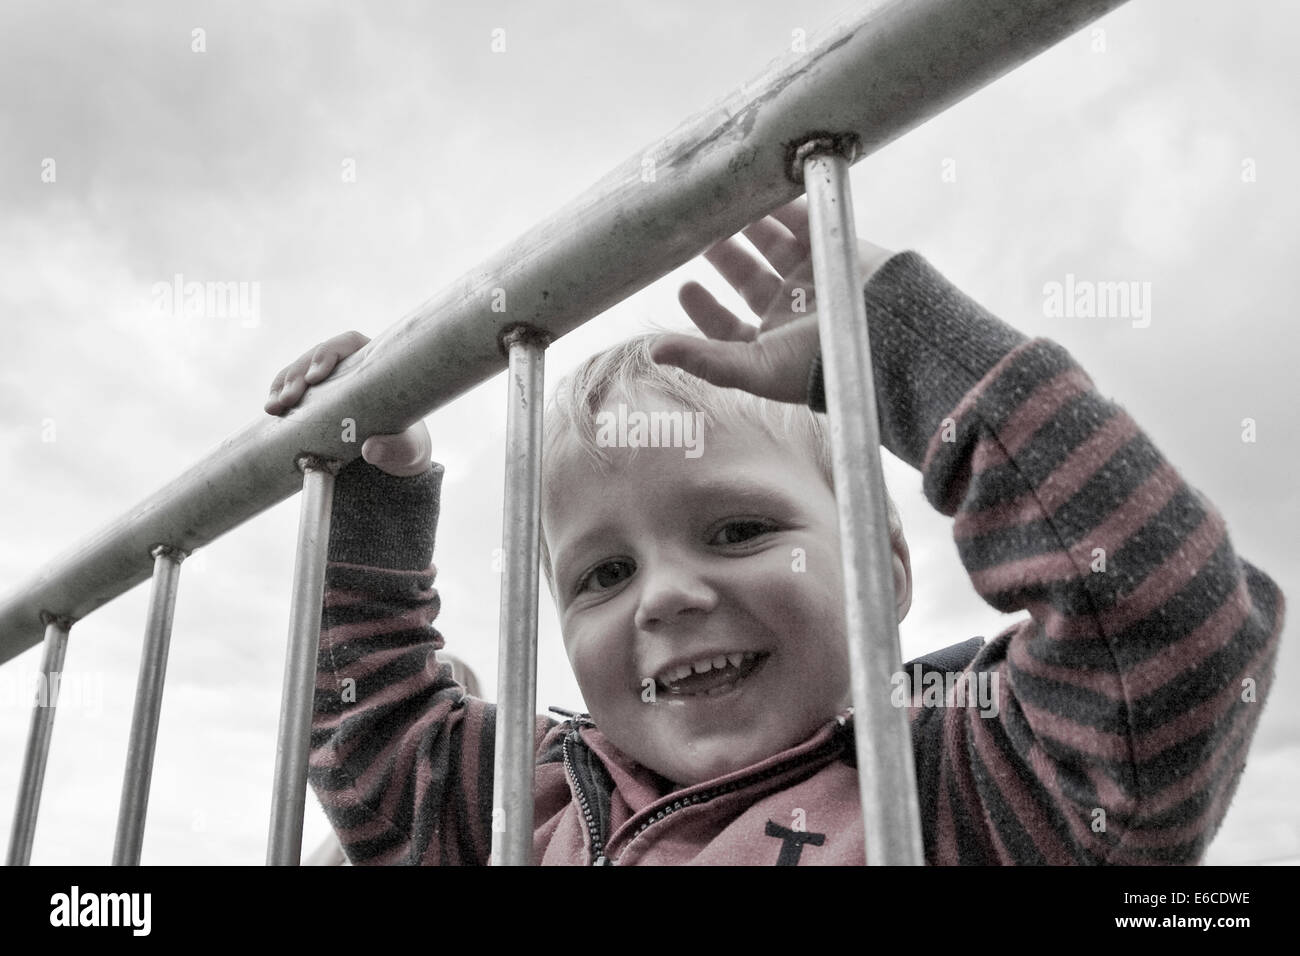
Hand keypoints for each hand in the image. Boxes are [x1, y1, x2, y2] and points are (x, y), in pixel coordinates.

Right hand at [263, 330, 432, 476]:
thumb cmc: (407, 448)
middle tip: (288, 399)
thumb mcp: (408, 451)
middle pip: (316, 357)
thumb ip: (396, 449)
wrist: (393, 465)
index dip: (329, 352)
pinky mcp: (313, 401)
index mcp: (376, 364)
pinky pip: (289, 390)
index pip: (349, 343)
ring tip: (274, 408)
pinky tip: (270, 410)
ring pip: (298, 372)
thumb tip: (371, 449)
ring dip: (282, 386)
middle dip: (297, 374)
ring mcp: (328, 383)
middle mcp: (349, 368)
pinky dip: (277, 397)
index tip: (316, 376)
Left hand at [650, 197, 893, 402]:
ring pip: (772, 245)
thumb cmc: (819, 366)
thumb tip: (653, 351)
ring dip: (746, 225)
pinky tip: (759, 189)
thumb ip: (704, 359)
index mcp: (771, 344)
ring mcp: (813, 278)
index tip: (684, 286)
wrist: (887, 337)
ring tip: (721, 204)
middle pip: (748, 278)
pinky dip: (782, 204)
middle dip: (722, 255)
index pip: (729, 326)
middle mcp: (790, 312)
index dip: (704, 309)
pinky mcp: (834, 248)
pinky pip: (804, 218)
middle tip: (696, 231)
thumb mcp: (754, 368)